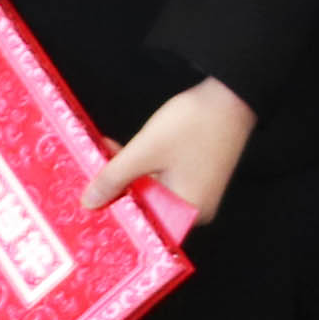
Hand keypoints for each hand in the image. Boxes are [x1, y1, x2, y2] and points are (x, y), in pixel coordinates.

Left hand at [92, 72, 254, 229]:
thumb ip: (114, 178)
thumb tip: (89, 203)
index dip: (115, 215)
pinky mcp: (197, 173)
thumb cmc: (192, 125)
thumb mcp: (145, 151)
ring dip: (127, 175)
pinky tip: (121, 152)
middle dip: (118, 190)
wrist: (231, 94)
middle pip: (147, 207)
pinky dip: (143, 167)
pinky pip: (163, 178)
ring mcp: (198, 190)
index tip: (87, 205)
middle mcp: (195, 209)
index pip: (143, 225)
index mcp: (187, 212)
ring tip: (101, 158)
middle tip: (88, 179)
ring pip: (152, 190)